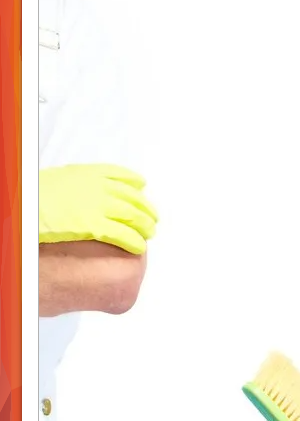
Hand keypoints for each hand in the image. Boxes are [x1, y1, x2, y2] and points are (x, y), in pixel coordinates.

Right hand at [38, 163, 157, 256]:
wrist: (26, 204)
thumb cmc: (37, 195)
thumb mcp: (59, 179)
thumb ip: (77, 184)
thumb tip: (80, 190)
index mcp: (88, 172)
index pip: (121, 176)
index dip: (135, 185)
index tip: (142, 190)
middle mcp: (98, 186)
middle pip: (133, 198)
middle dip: (146, 210)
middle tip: (152, 220)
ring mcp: (98, 205)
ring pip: (133, 217)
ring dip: (145, 227)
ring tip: (149, 235)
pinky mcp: (94, 225)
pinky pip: (123, 234)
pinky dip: (134, 241)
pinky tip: (139, 247)